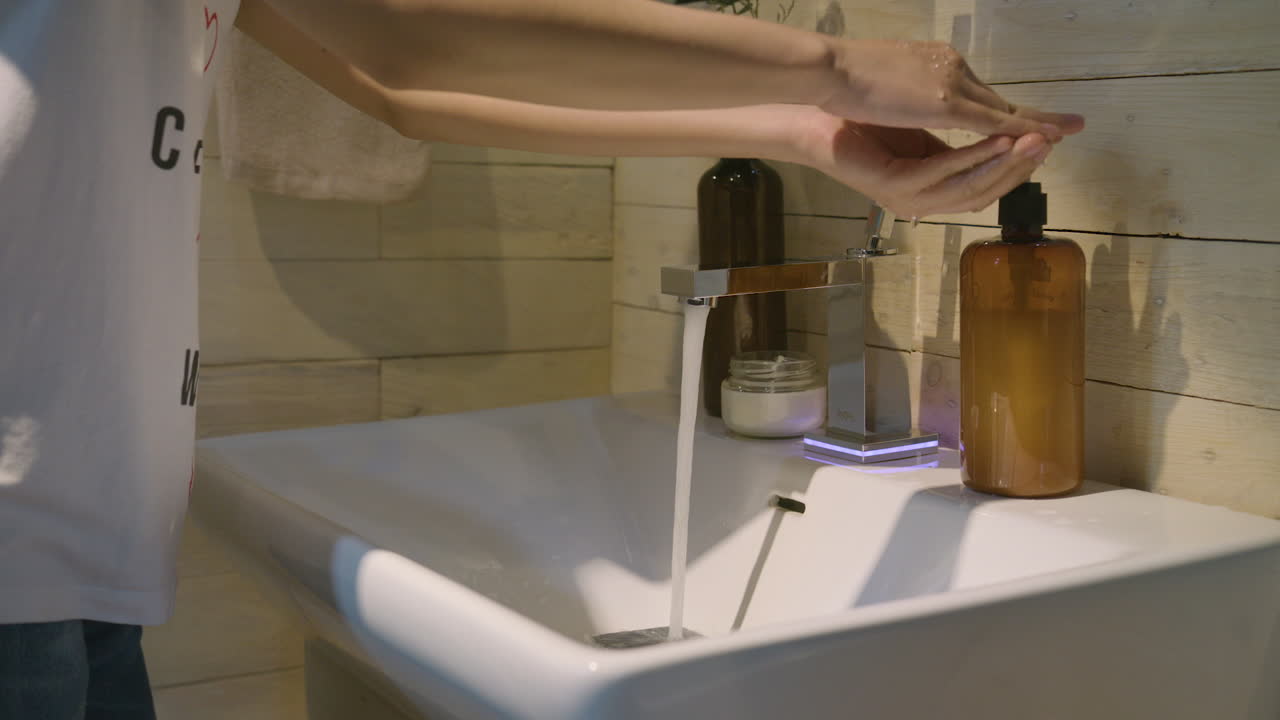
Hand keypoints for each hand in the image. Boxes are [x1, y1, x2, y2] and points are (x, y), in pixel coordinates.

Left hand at [799, 111, 1051, 216]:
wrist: (817, 117)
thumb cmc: (866, 118)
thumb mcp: (922, 125)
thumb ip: (957, 133)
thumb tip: (998, 122)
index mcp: (934, 187)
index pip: (988, 181)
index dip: (1022, 163)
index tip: (1056, 140)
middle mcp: (923, 199)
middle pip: (986, 190)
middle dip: (1022, 165)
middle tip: (1054, 143)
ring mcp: (907, 196)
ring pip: (968, 188)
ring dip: (1004, 164)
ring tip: (1033, 143)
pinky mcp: (891, 185)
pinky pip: (940, 173)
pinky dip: (970, 157)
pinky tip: (994, 141)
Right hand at [822, 40, 1084, 138]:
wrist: (830, 70)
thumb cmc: (844, 82)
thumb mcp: (886, 88)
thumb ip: (910, 96)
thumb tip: (915, 105)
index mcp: (939, 64)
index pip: (978, 94)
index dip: (1005, 112)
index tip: (1029, 121)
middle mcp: (954, 68)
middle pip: (1000, 100)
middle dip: (1035, 117)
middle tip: (1069, 126)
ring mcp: (952, 84)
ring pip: (1003, 112)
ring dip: (1034, 127)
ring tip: (1064, 135)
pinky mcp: (946, 104)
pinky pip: (989, 124)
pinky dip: (1016, 134)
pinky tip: (1036, 142)